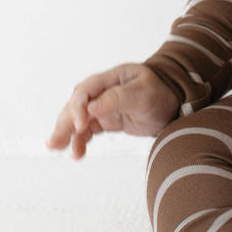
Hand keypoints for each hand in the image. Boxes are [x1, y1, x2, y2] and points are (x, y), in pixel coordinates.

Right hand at [47, 63, 178, 158]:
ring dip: (66, 133)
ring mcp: (103, 106)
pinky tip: (76, 153)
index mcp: (110, 79)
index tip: (80, 126)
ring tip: (56, 148)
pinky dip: (80, 141)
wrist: (176, 102)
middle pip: (76, 106)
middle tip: (55, 142)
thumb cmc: (162, 92)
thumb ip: (118, 98)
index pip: (85, 91)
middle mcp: (102, 91)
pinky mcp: (106, 120)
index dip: (78, 108)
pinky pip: (87, 131)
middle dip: (64, 123)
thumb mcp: (143, 92)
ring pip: (77, 120)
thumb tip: (91, 107)